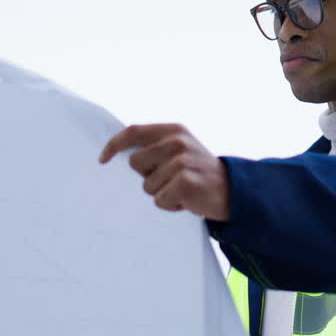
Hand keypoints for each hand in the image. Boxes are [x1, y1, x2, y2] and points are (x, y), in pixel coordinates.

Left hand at [99, 123, 230, 221]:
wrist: (233, 191)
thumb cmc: (199, 172)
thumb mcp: (181, 149)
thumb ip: (155, 146)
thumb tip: (119, 153)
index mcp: (174, 130)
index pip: (133, 132)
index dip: (114, 145)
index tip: (102, 160)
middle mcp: (177, 142)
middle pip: (135, 163)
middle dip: (146, 176)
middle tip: (169, 180)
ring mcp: (181, 162)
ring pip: (147, 186)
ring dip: (161, 193)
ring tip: (181, 190)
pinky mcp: (184, 182)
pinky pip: (159, 200)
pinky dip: (170, 205)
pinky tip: (186, 201)